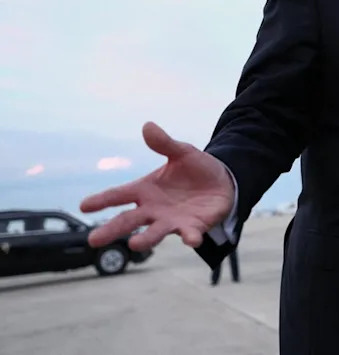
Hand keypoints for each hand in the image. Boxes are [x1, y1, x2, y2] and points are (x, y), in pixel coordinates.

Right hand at [79, 122, 234, 251]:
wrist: (223, 181)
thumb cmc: (195, 169)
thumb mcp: (181, 152)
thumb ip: (164, 143)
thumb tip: (148, 125)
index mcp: (145, 189)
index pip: (118, 195)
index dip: (101, 200)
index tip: (83, 206)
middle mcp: (154, 209)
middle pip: (128, 220)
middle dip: (112, 229)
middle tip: (93, 240)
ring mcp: (172, 220)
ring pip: (155, 232)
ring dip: (146, 239)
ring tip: (135, 245)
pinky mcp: (193, 227)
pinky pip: (190, 234)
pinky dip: (190, 237)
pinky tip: (191, 240)